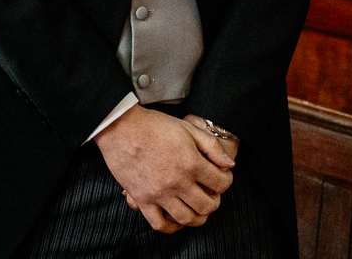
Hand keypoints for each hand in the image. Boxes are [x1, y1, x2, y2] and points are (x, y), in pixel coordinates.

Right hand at [96, 105, 234, 232]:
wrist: (121, 127)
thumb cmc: (155, 125)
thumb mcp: (188, 128)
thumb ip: (212, 147)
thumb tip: (230, 165)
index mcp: (191, 163)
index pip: (221, 183)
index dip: (226, 181)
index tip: (222, 178)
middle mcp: (178, 182)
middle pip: (207, 206)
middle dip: (214, 202)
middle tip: (212, 196)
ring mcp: (159, 193)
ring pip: (187, 219)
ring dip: (197, 218)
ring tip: (197, 210)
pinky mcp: (142, 199)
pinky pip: (159, 224)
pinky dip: (171, 227)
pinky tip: (176, 220)